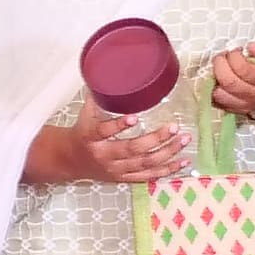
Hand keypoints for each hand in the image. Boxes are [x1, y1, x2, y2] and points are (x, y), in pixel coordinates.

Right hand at [28, 106, 185, 187]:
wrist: (71, 160)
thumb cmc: (82, 134)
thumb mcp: (84, 116)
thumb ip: (98, 99)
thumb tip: (108, 76)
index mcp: (91, 138)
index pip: (103, 131)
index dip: (118, 126)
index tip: (134, 117)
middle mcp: (104, 155)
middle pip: (132, 149)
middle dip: (155, 139)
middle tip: (173, 127)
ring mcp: (116, 169)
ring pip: (145, 163)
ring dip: (167, 152)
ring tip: (184, 139)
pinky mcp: (124, 178)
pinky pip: (148, 176)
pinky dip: (167, 169)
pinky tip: (182, 162)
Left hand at [204, 47, 254, 124]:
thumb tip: (252, 47)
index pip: (242, 69)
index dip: (235, 57)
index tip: (236, 51)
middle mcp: (252, 97)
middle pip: (228, 81)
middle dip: (220, 64)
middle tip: (222, 57)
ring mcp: (240, 106)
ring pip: (218, 93)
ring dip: (215, 78)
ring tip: (220, 69)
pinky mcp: (230, 110)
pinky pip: (214, 101)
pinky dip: (212, 89)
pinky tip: (218, 81)